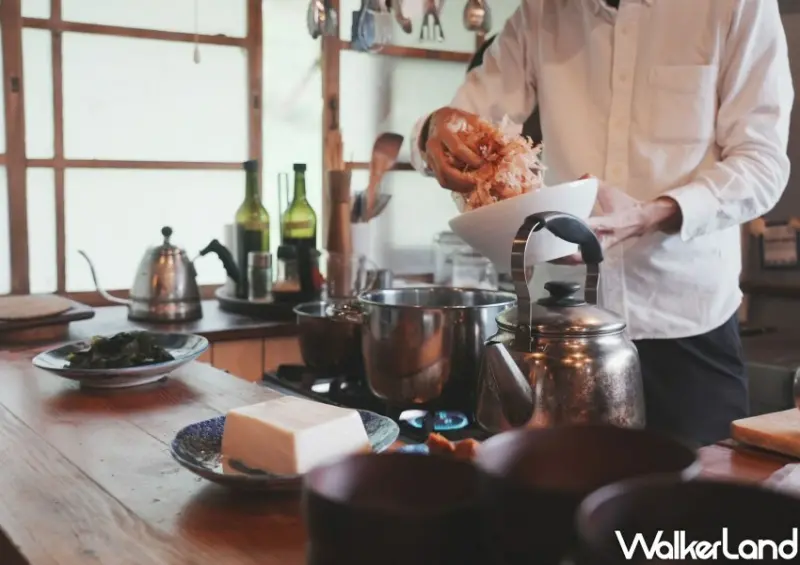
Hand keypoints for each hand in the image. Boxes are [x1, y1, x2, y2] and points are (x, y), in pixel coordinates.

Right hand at [422, 107, 483, 193]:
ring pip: (442, 179)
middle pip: (445, 169)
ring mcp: (430, 157)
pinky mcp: (432, 166)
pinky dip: (456, 187)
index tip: (484, 165)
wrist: (437, 121)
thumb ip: (485, 130)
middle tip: (478, 183)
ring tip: (475, 187)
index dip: (471, 159)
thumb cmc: (457, 120)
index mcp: (444, 131)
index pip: (456, 149)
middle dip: (463, 180)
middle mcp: (433, 145)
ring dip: (459, 186)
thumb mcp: (471, 119)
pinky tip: (468, 186)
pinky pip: (442, 181)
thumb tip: (503, 144)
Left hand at [551, 177, 681, 264]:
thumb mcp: (612, 192)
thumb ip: (595, 184)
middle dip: (565, 250)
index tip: (560, 224)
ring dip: (566, 259)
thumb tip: (580, 178)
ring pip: (582, 257)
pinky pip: (584, 258)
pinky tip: (556, 257)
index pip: (593, 225)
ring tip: (547, 255)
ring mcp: (602, 247)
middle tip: (546, 246)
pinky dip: (570, 259)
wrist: (642, 220)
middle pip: (583, 248)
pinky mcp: (600, 251)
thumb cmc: (625, 205)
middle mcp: (605, 238)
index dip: (577, 226)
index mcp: (610, 222)